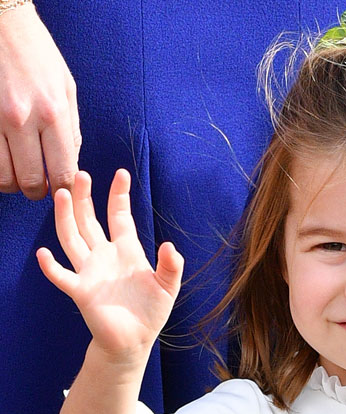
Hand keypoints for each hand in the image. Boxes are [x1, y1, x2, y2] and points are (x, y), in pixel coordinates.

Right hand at [0, 3, 80, 198]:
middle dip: (39, 192)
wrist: (0, 21)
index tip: (64, 190)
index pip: (63, 173)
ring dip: (13, 184)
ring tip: (19, 175)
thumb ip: (71, 130)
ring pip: (3, 177)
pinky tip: (4, 160)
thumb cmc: (37, 54)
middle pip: (31, 183)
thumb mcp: (66, 88)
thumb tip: (71, 164)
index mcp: (53, 114)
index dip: (65, 190)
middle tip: (40, 187)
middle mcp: (22, 119)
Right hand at [37, 169, 182, 361]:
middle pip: (90, 221)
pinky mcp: (81, 292)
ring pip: (72, 238)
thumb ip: (171, 266)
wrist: (134, 340)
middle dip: (86, 198)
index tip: (121, 174)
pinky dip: (51, 266)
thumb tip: (170, 246)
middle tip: (81, 174)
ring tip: (63, 196)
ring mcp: (90, 272)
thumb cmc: (150, 312)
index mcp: (127, 252)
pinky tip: (44, 253)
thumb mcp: (168, 287)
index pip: (120, 217)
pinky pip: (61, 277)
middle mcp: (105, 256)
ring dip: (66, 218)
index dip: (119, 196)